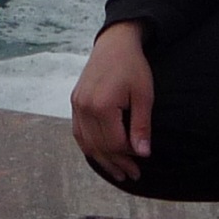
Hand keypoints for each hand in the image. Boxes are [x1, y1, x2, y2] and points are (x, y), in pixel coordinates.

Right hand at [70, 21, 153, 182]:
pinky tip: (101, 155)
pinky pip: (79, 132)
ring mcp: (77, 105)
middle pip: (100, 146)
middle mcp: (84, 108)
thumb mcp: (144, 95)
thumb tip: (143, 154)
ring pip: (87, 143)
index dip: (130, 155)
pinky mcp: (74, 102)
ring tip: (117, 172)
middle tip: (132, 175)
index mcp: (102, 106)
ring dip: (102, 160)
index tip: (143, 161)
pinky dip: (90, 147)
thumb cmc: (133, 67)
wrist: (114, 43)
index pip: (115, 142)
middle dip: (117, 163)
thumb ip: (141, 125)